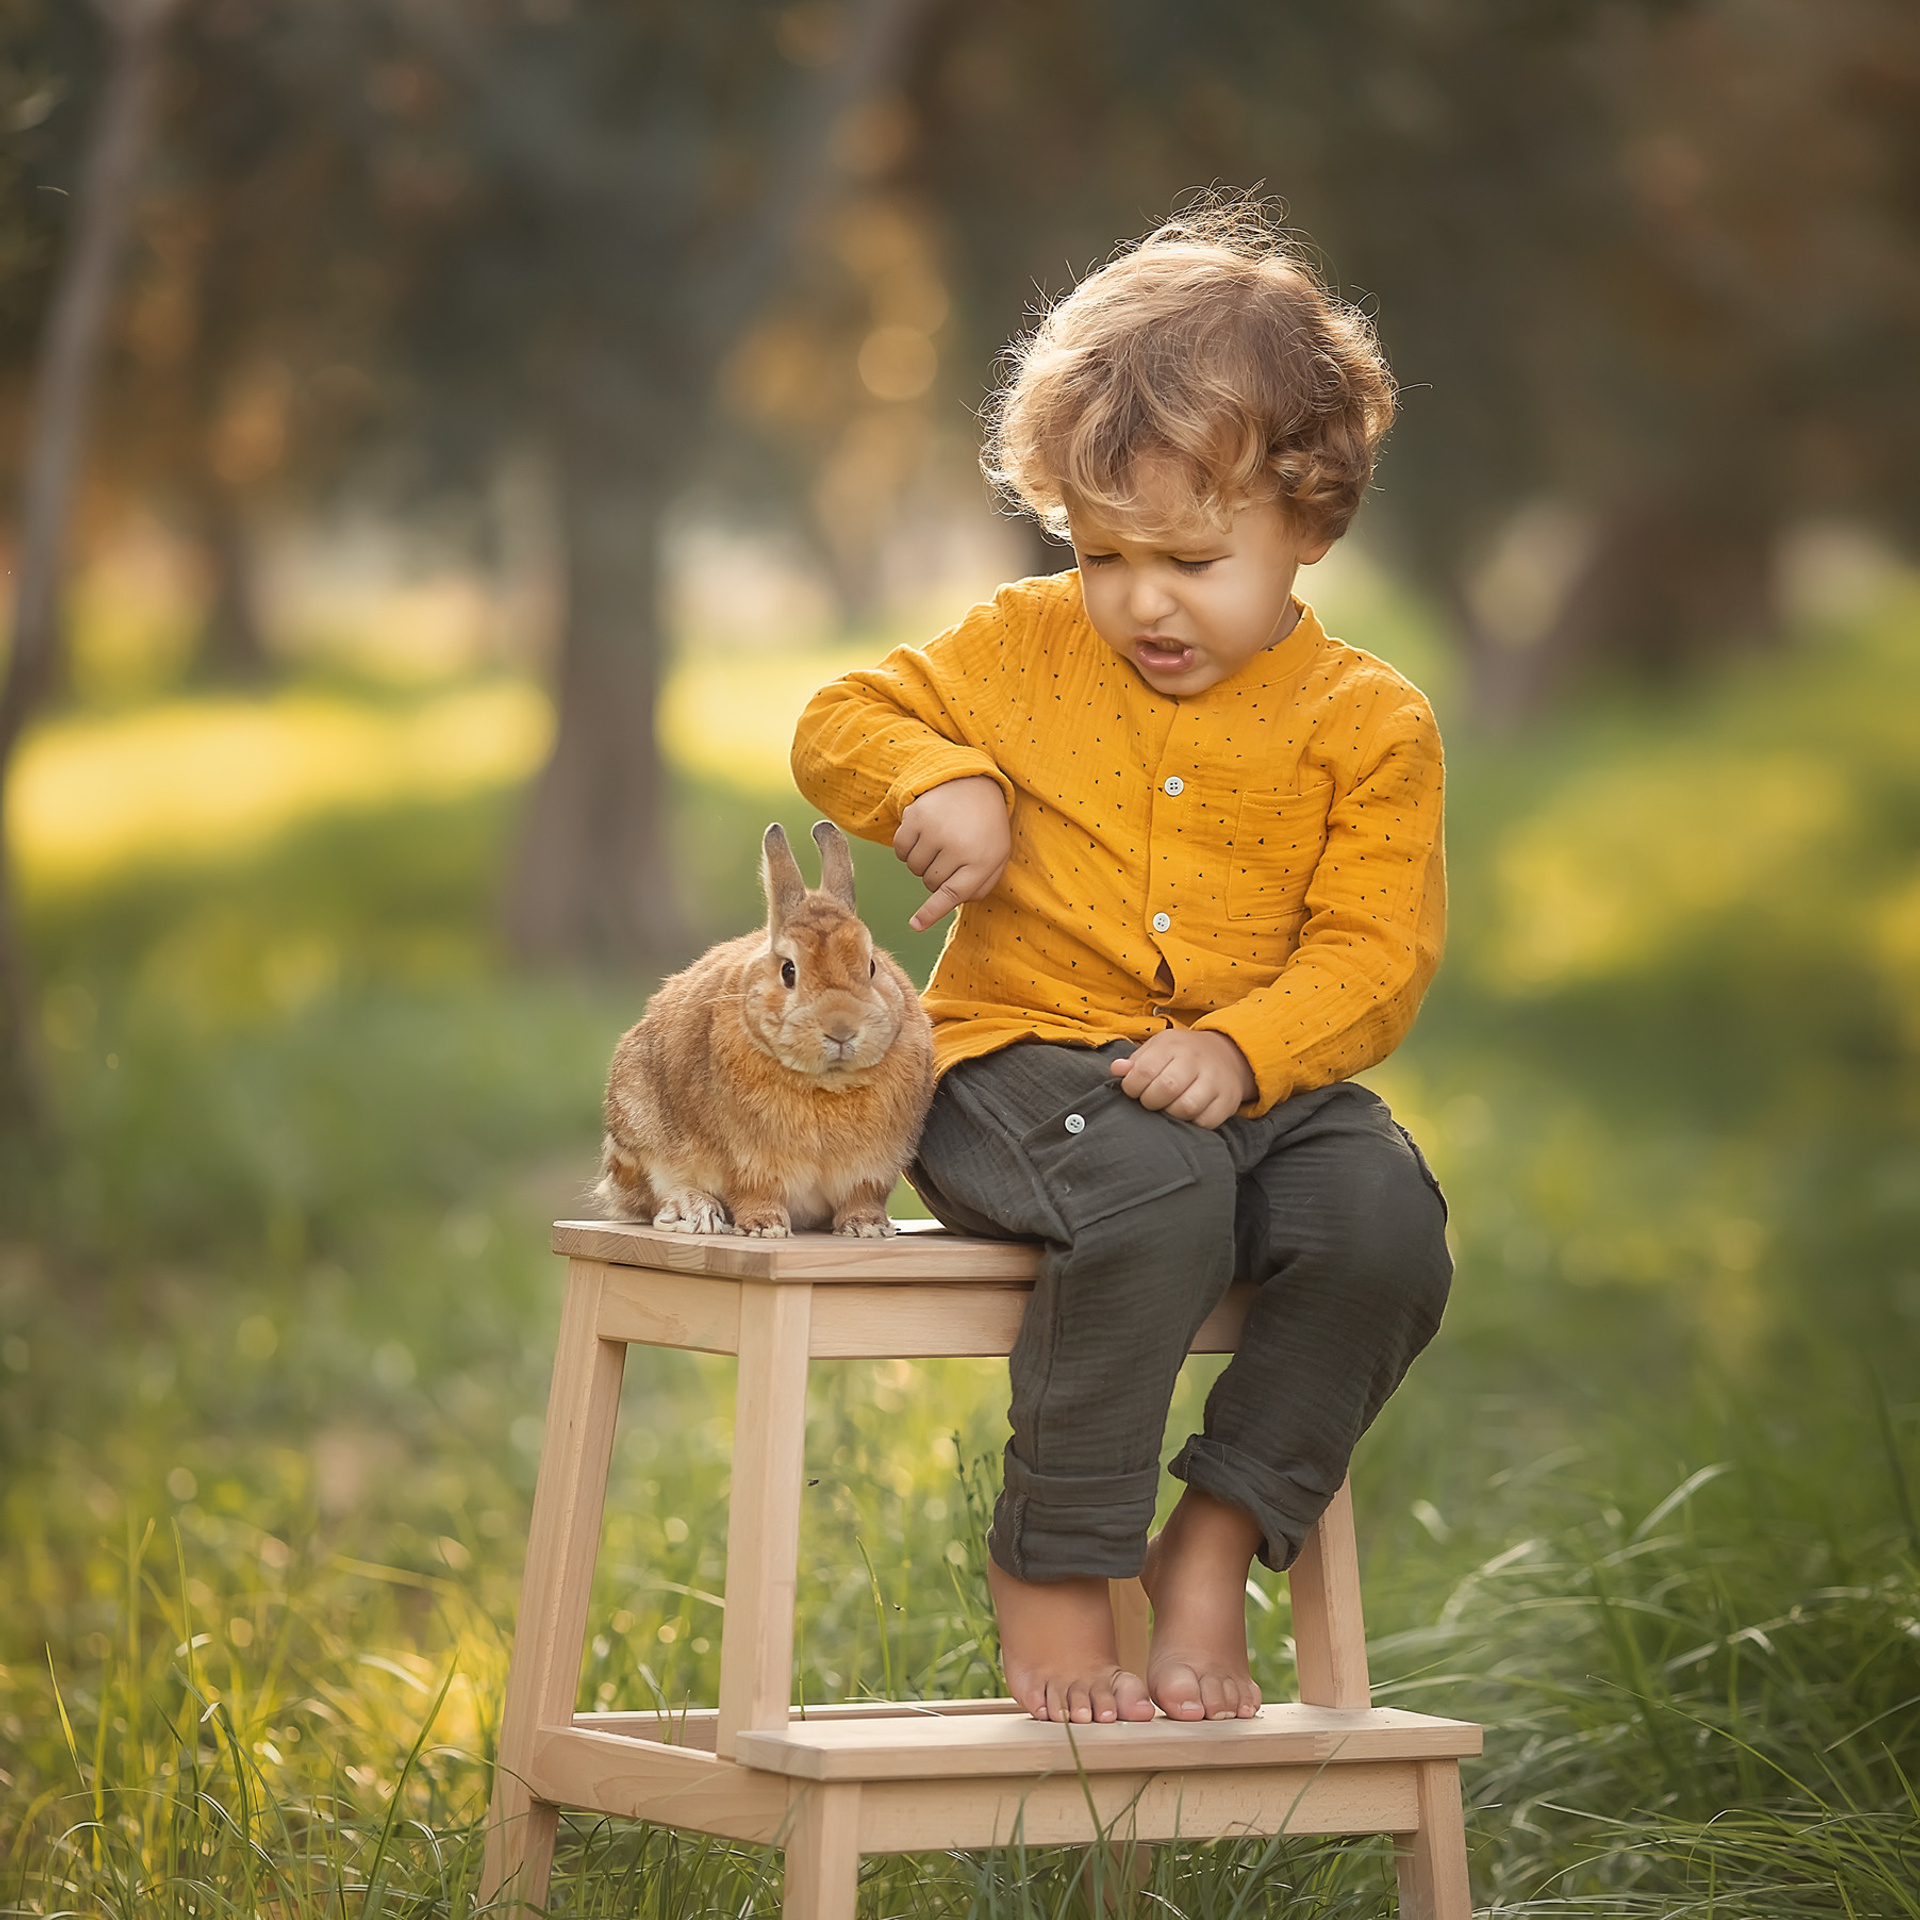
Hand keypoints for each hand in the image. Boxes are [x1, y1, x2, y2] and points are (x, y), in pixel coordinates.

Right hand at [894, 776, 1010, 930]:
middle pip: (930, 883)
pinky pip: (900, 850)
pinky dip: (906, 849)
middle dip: (935, 877)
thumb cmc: (985, 827)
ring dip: (920, 862)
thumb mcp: (996, 856)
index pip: (952, 894)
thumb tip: (952, 905)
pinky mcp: (916, 816)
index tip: (914, 926)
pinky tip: (922, 834)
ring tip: (938, 841)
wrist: (973, 781)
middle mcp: (959, 846)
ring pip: (913, 868)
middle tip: (948, 855)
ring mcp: (936, 830)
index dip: (931, 912)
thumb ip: (980, 886)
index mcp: (983, 860)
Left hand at [1111, 1030, 1255, 1128]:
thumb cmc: (1183, 1054)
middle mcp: (1195, 1060)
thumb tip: (1117, 1070)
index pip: (1145, 1070)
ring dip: (1171, 1113)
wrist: (1228, 1053)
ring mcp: (1215, 1080)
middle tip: (1150, 1101)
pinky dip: (1193, 1123)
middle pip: (1167, 1088)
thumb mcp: (1158, 1048)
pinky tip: (1187, 1114)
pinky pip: (1206, 1121)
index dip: (1132, 1086)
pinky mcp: (1228, 1100)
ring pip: (1187, 1107)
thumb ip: (1136, 1061)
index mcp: (1173, 1045)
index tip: (1133, 1090)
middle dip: (1150, 1101)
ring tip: (1168, 1107)